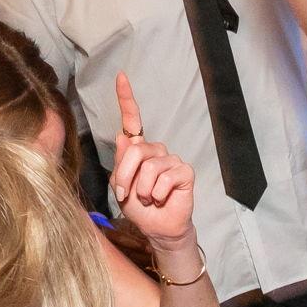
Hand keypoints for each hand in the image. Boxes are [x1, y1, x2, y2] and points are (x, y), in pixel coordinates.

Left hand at [109, 72, 196, 251]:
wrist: (157, 228)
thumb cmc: (139, 208)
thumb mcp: (121, 186)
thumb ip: (121, 162)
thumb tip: (123, 135)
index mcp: (138, 150)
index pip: (133, 121)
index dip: (127, 99)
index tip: (121, 77)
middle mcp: (155, 151)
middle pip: (136, 150)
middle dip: (126, 175)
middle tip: (127, 195)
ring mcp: (171, 160)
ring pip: (149, 166)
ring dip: (142, 189)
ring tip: (148, 199)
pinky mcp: (184, 172)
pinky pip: (165, 177)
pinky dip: (158, 193)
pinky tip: (161, 199)